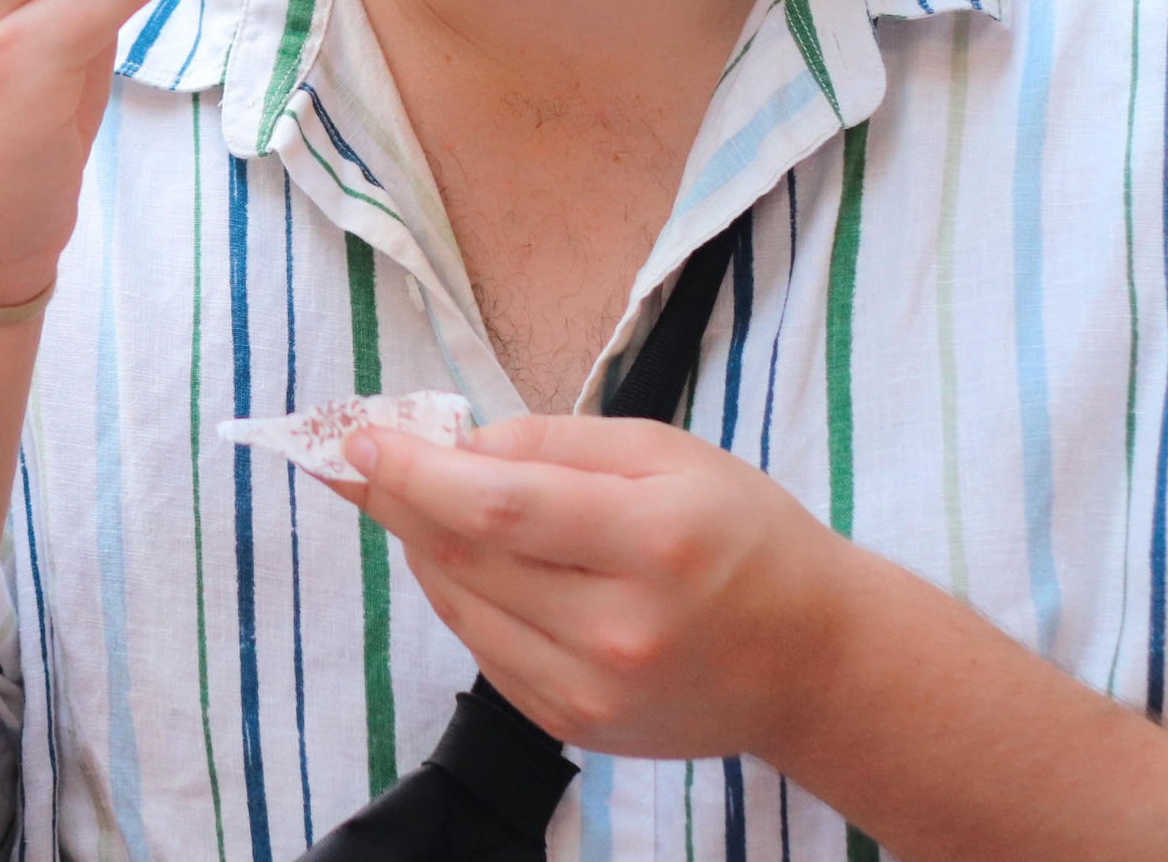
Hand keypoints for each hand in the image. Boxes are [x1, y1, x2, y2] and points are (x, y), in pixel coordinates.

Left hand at [338, 414, 869, 763]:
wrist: (812, 663)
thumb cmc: (742, 536)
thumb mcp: (668, 454)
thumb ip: (557, 442)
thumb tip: (460, 445)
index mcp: (653, 543)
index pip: (499, 506)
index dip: (415, 472)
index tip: (359, 440)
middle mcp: (619, 629)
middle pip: (466, 557)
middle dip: (395, 501)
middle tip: (356, 460)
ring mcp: (594, 691)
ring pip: (461, 607)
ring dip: (420, 547)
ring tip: (412, 499)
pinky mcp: (575, 727)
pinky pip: (483, 651)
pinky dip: (458, 597)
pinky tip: (463, 559)